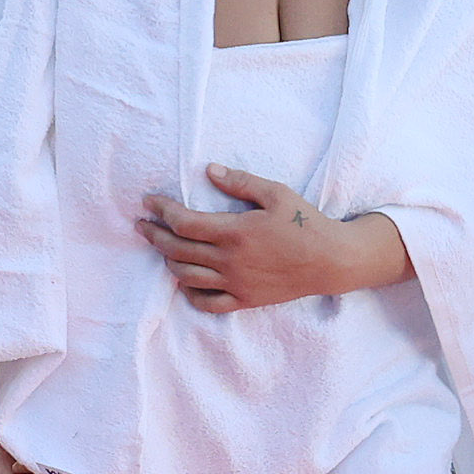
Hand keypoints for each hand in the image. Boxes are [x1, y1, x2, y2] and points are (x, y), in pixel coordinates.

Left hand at [140, 165, 396, 312]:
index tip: (148, 202)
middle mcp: (229, 261)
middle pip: (177, 250)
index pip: (183, 222)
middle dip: (154, 235)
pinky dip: (189, 292)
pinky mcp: (244, 299)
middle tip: (142, 225)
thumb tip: (210, 170)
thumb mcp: (276, 193)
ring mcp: (235, 284)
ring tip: (162, 247)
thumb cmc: (306, 224)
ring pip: (186, 276)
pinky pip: (207, 303)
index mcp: (235, 232)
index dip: (161, 211)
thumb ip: (240, 182)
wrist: (331, 261)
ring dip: (168, 260)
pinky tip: (185, 280)